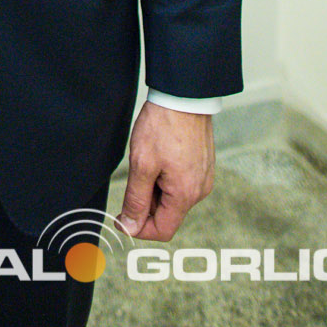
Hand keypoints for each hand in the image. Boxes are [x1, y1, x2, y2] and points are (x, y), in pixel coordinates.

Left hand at [115, 101, 213, 240]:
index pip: (162, 231)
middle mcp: (199, 190)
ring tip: (149, 160)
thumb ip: (136, 199)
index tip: (122, 216)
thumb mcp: (142, 164)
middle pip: (167, 214)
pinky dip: (166, 177)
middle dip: (147, 203)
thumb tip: (131, 227)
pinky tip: (159, 155)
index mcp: (185, 194)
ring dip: (155, 188)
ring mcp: (203, 177)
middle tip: (135, 174)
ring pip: (173, 198)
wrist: (184, 95)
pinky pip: (181, 182)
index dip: (139, 228)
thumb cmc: (163, 126)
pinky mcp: (202, 165)